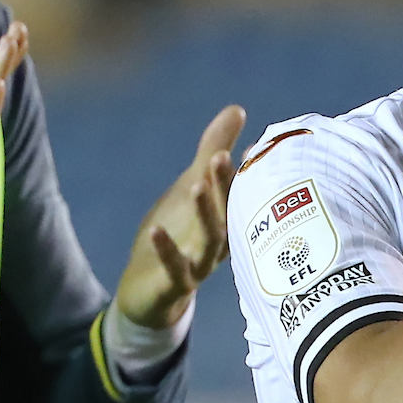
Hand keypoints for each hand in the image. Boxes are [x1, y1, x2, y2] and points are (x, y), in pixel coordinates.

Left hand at [115, 104, 245, 329]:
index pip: (239, 192)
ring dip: (205, 213)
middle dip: (224, 186)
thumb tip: (237, 110)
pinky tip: (156, 231)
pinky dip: (166, 250)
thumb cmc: (177, 235)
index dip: (244, 172)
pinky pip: (175, 269)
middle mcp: (221, 242)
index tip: (252, 147)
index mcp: (229, 218)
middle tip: (220, 156)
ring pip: (210, 239)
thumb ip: (213, 150)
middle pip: (228, 212)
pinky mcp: (176, 284)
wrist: (150, 293)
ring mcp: (200, 265)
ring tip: (196, 185)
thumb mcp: (190, 187)